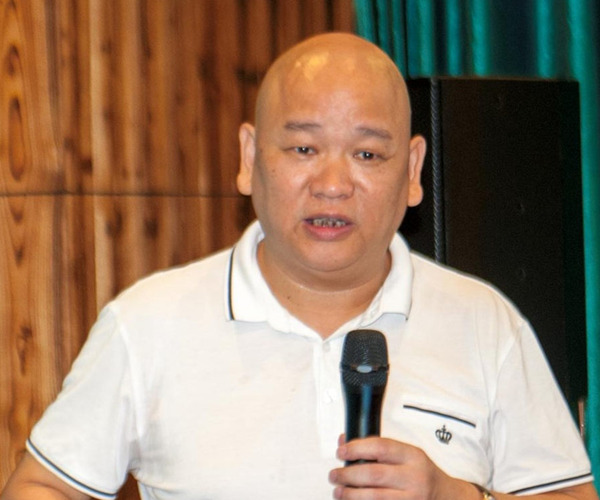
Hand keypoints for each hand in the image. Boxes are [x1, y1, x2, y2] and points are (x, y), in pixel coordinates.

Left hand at [328, 435, 476, 499]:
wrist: (446, 497)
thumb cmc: (420, 472)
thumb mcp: (405, 454)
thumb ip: (376, 447)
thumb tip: (344, 440)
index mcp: (412, 456)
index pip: (381, 447)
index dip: (357, 448)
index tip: (341, 451)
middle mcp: (414, 477)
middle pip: (374, 475)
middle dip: (348, 475)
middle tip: (333, 475)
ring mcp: (412, 499)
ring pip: (374, 497)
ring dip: (350, 495)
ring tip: (338, 491)